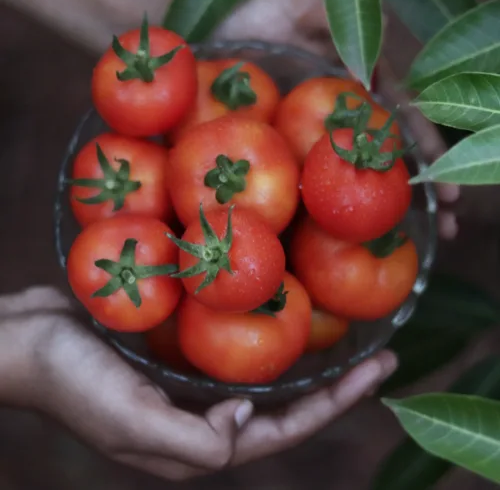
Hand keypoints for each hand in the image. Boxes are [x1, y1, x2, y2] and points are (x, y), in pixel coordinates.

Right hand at [0, 286, 397, 480]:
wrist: (29, 340)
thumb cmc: (72, 381)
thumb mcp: (129, 422)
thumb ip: (193, 442)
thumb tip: (248, 421)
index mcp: (196, 440)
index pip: (282, 431)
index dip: (334, 407)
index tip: (378, 374)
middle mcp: (202, 412)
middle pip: (284, 404)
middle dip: (335, 383)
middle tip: (381, 353)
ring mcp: (191, 379)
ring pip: (262, 372)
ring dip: (304, 356)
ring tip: (346, 331)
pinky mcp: (179, 348)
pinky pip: (233, 341)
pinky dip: (261, 329)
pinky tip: (282, 306)